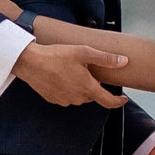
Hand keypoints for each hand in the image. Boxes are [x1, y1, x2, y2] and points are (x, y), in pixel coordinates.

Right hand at [13, 40, 127, 109]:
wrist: (31, 62)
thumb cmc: (57, 56)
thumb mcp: (84, 52)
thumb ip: (106, 59)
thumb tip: (124, 61)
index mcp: (87, 88)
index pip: (108, 102)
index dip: (118, 102)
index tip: (123, 99)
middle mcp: (77, 98)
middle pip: (92, 96)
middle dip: (94, 86)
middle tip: (88, 70)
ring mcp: (64, 100)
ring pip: (79, 96)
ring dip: (80, 87)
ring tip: (73, 70)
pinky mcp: (53, 99)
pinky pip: (66, 96)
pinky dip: (68, 88)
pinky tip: (62, 76)